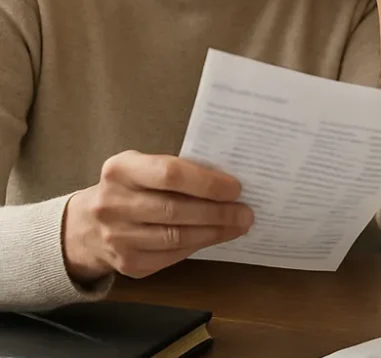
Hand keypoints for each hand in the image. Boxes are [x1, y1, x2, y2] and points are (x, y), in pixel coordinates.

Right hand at [62, 151, 252, 281]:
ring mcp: (117, 237)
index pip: (170, 174)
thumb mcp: (141, 167)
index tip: (235, 188)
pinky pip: (172, 256)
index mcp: (120, 170)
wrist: (85, 226)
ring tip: (239, 225)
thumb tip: (227, 181)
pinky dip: (198, 245)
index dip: (206, 183)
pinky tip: (215, 237)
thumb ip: (175, 170)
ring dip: (214, 231)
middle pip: (176, 210)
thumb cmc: (129, 188)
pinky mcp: (127, 263)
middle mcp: (113, 204)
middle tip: (246, 211)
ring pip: (176, 237)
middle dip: (218, 212)